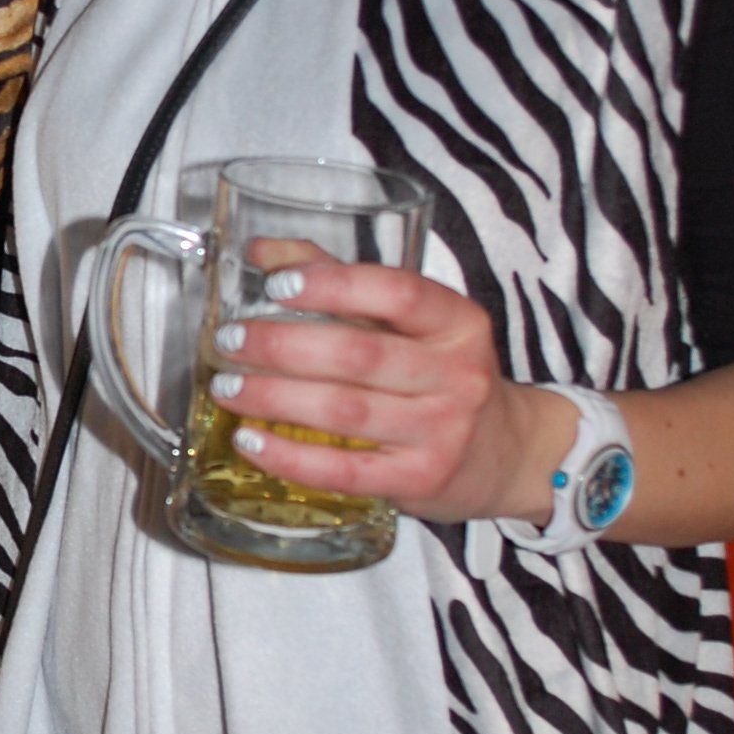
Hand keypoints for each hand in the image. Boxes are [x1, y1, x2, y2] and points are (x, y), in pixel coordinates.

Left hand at [203, 259, 567, 525]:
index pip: (398, 292)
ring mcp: (442, 432)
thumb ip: (340, 281)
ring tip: (227, 388)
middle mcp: (457, 374)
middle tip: (229, 341)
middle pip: (359, 354)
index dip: (334, 286)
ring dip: (275, 399)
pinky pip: (346, 471)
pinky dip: (291, 457)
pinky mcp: (421, 480)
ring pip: (346, 411)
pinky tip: (251, 441)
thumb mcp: (410, 323)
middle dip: (281, 346)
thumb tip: (261, 253)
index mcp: (457, 322)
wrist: (505, 454)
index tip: (276, 285)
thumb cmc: (442, 376)